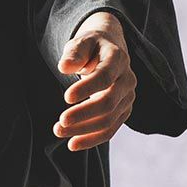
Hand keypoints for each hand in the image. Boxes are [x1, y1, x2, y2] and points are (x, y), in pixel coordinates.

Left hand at [53, 12, 135, 150]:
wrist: (109, 50)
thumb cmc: (90, 47)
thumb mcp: (81, 42)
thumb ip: (74, 53)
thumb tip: (65, 66)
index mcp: (117, 59)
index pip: (105, 77)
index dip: (87, 88)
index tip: (66, 97)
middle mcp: (127, 79)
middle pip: (108, 102)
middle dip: (83, 115)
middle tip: (60, 122)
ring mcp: (128, 98)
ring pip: (109, 120)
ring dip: (83, 130)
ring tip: (58, 131)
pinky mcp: (123, 111)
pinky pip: (110, 130)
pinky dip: (91, 139)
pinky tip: (72, 144)